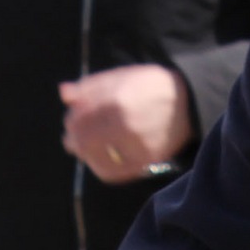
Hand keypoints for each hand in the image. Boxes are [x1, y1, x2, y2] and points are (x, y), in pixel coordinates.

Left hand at [59, 65, 194, 184]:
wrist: (187, 102)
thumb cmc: (150, 86)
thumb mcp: (121, 76)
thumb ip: (90, 86)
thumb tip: (63, 94)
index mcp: (116, 99)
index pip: (79, 117)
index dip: (71, 120)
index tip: (71, 120)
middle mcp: (124, 124)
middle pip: (82, 140)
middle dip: (73, 138)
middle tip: (73, 138)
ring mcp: (135, 145)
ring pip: (94, 158)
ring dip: (84, 154)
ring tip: (85, 148)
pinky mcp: (144, 160)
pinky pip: (112, 172)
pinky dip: (100, 167)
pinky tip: (99, 160)